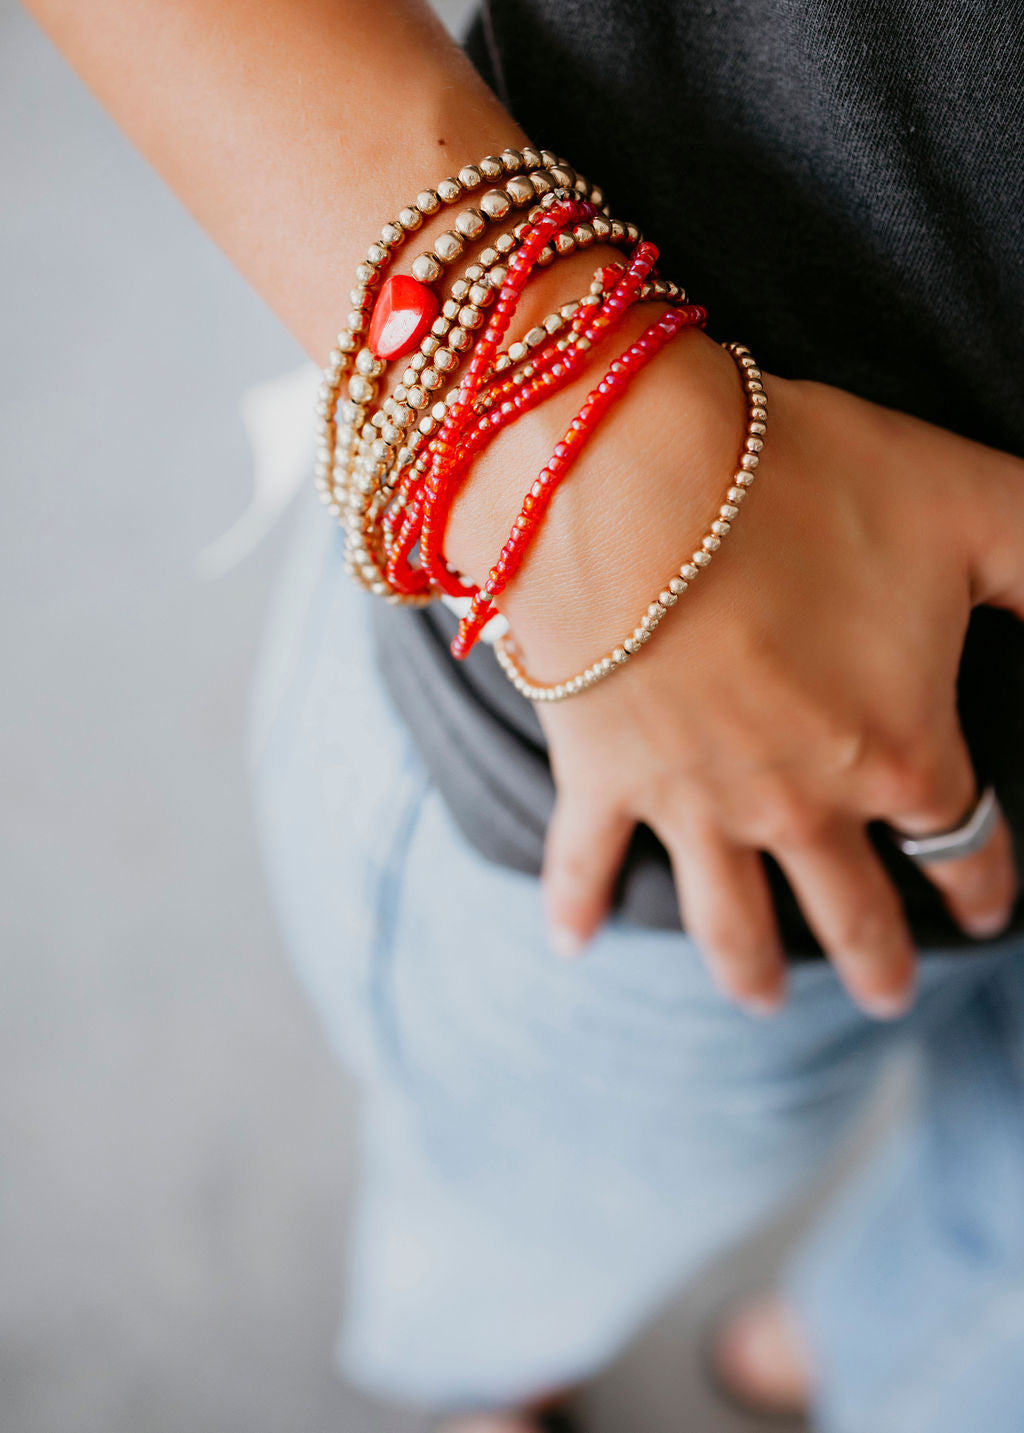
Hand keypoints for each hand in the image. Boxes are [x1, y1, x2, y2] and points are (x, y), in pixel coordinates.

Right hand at [448, 323, 1023, 1017]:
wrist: (634, 480)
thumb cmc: (807, 487)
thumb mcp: (973, 507)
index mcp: (898, 751)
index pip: (961, 840)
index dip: (983, 881)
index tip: (988, 909)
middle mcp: (799, 803)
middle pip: (851, 909)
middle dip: (879, 961)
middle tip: (889, 998)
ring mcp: (694, 801)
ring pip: (728, 918)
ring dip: (751, 971)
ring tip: (763, 1006)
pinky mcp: (601, 776)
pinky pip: (586, 861)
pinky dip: (576, 909)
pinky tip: (569, 946)